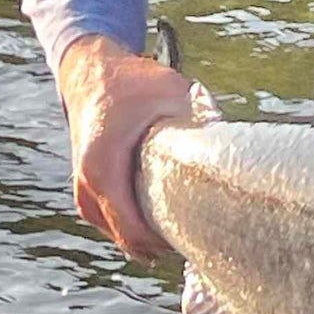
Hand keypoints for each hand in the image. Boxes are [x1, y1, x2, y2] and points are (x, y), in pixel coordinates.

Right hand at [57, 33, 194, 259]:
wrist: (89, 69)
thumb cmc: (130, 81)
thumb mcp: (170, 92)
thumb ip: (199, 117)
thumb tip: (231, 142)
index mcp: (104, 167)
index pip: (132, 229)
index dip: (164, 243)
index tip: (195, 239)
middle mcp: (87, 183)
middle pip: (124, 237)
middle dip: (159, 244)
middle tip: (198, 241)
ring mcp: (82, 186)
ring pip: (114, 231)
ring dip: (144, 237)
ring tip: (183, 235)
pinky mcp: (85, 185)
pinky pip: (106, 219)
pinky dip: (130, 225)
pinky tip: (158, 225)